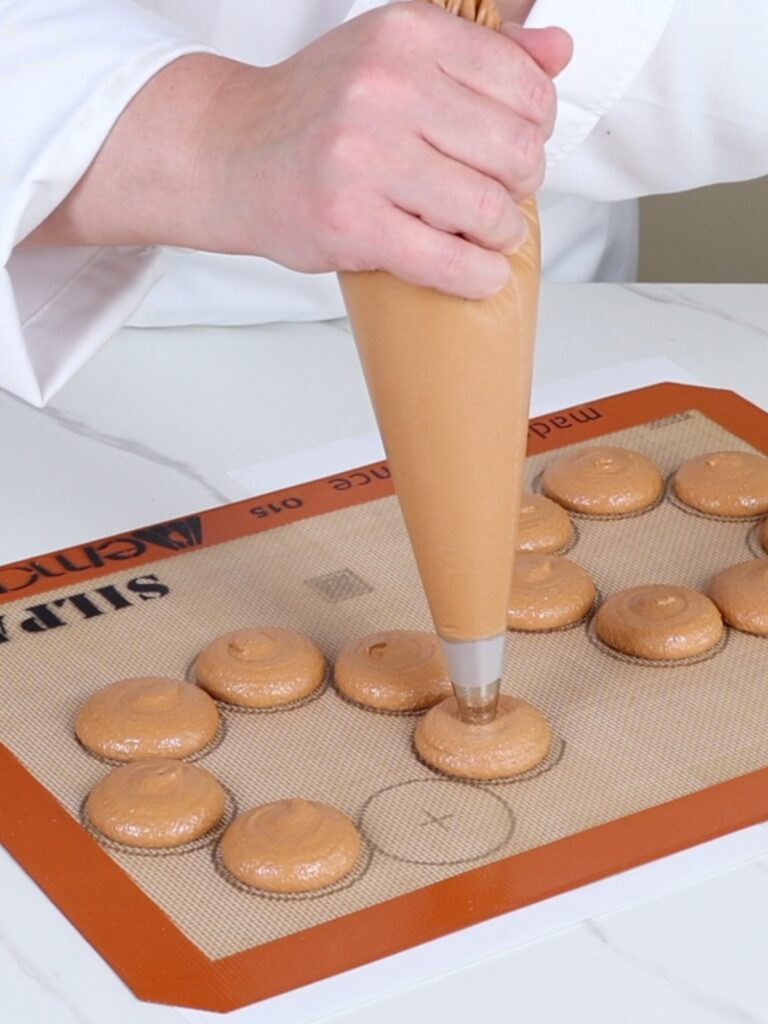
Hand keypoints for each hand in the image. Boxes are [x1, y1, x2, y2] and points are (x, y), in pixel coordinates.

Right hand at [27, 2, 570, 297]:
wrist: (227, 152)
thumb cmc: (314, 111)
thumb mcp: (393, 54)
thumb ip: (482, 51)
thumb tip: (558, 50)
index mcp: (407, 35)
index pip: (525, 89)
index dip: (535, 130)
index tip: (513, 149)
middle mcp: (387, 87)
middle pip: (517, 152)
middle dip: (522, 186)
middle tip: (499, 197)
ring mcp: (366, 157)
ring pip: (488, 210)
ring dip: (503, 235)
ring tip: (487, 235)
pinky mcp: (350, 223)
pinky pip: (447, 260)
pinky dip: (478, 275)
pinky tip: (479, 273)